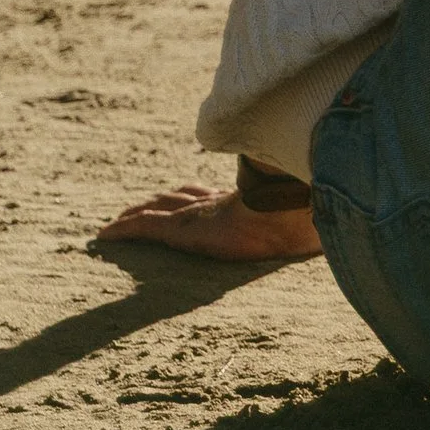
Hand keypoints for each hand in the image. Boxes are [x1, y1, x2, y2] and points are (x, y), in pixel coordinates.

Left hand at [94, 181, 324, 263]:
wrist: (284, 217)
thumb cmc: (296, 221)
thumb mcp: (296, 222)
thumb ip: (299, 219)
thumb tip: (325, 225)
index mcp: (235, 202)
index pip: (206, 194)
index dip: (191, 194)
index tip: (181, 196)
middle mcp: (211, 204)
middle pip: (177, 197)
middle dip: (159, 199)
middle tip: (142, 205)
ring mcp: (193, 216)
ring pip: (155, 209)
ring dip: (136, 213)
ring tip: (119, 220)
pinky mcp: (179, 230)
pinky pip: (143, 228)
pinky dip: (124, 229)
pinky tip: (104, 235)